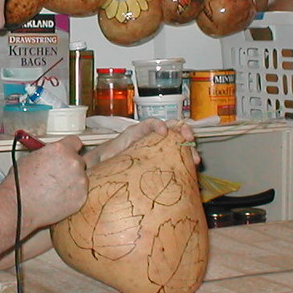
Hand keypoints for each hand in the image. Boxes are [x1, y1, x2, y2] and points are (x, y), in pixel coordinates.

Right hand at [11, 135, 87, 231]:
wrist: (19, 206)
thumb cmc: (20, 184)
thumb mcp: (31, 157)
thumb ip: (49, 154)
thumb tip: (53, 156)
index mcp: (61, 149)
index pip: (76, 142)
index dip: (71, 148)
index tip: (69, 153)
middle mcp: (73, 162)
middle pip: (80, 160)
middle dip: (71, 166)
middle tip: (59, 174)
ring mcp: (80, 181)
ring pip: (81, 178)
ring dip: (73, 181)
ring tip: (55, 189)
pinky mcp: (81, 197)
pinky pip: (81, 193)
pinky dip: (73, 195)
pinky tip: (58, 198)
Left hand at [84, 118, 199, 168]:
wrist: (104, 168)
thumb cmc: (102, 161)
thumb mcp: (101, 158)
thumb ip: (101, 156)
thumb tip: (98, 160)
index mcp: (133, 134)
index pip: (148, 123)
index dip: (157, 124)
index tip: (164, 132)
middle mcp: (147, 137)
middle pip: (169, 126)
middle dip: (181, 129)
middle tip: (189, 138)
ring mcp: (156, 145)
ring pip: (176, 139)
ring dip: (188, 145)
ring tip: (195, 157)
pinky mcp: (161, 155)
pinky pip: (176, 152)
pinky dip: (186, 155)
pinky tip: (192, 164)